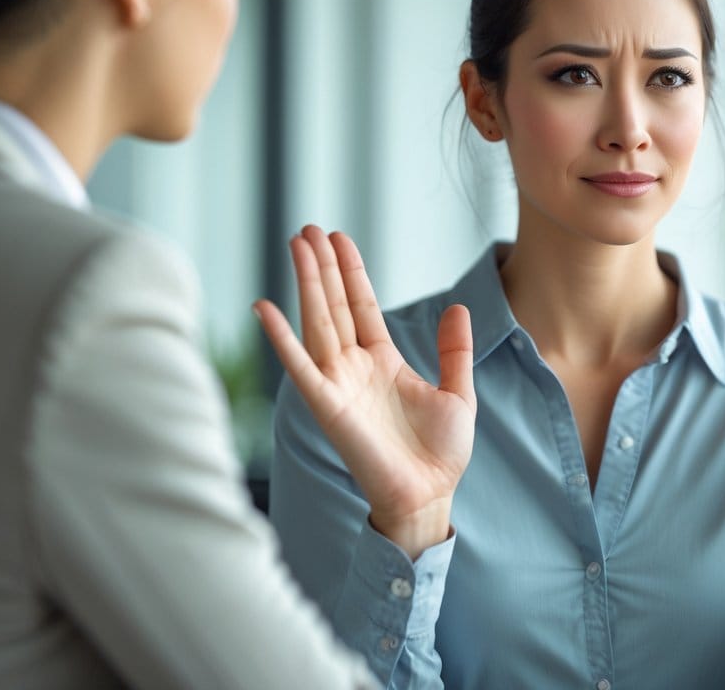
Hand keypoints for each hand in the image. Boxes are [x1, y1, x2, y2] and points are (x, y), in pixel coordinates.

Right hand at [253, 225, 475, 558]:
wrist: (430, 496)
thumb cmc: (441, 454)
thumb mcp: (458, 392)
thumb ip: (454, 350)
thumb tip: (457, 306)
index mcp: (384, 361)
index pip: (362, 305)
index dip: (350, 272)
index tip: (338, 238)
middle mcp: (356, 367)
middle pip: (334, 305)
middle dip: (322, 267)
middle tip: (308, 228)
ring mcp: (339, 383)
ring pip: (318, 322)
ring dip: (306, 284)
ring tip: (297, 243)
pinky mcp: (328, 406)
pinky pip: (300, 366)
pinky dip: (282, 338)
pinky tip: (266, 307)